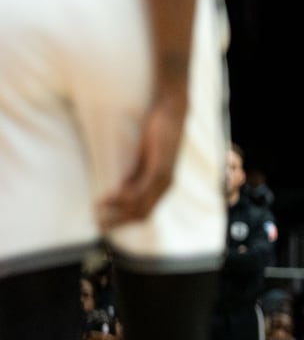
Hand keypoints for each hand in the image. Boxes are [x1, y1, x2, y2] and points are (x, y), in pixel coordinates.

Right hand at [97, 91, 187, 228]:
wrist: (170, 113)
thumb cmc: (157, 134)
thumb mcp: (143, 160)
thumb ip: (134, 176)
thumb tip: (118, 190)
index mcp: (162, 187)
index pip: (143, 213)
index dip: (123, 221)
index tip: (103, 224)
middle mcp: (165, 187)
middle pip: (141, 215)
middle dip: (118, 222)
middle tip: (97, 225)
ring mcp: (164, 179)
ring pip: (140, 206)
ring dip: (117, 212)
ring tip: (97, 213)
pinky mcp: (160, 169)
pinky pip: (140, 190)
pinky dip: (122, 197)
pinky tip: (107, 198)